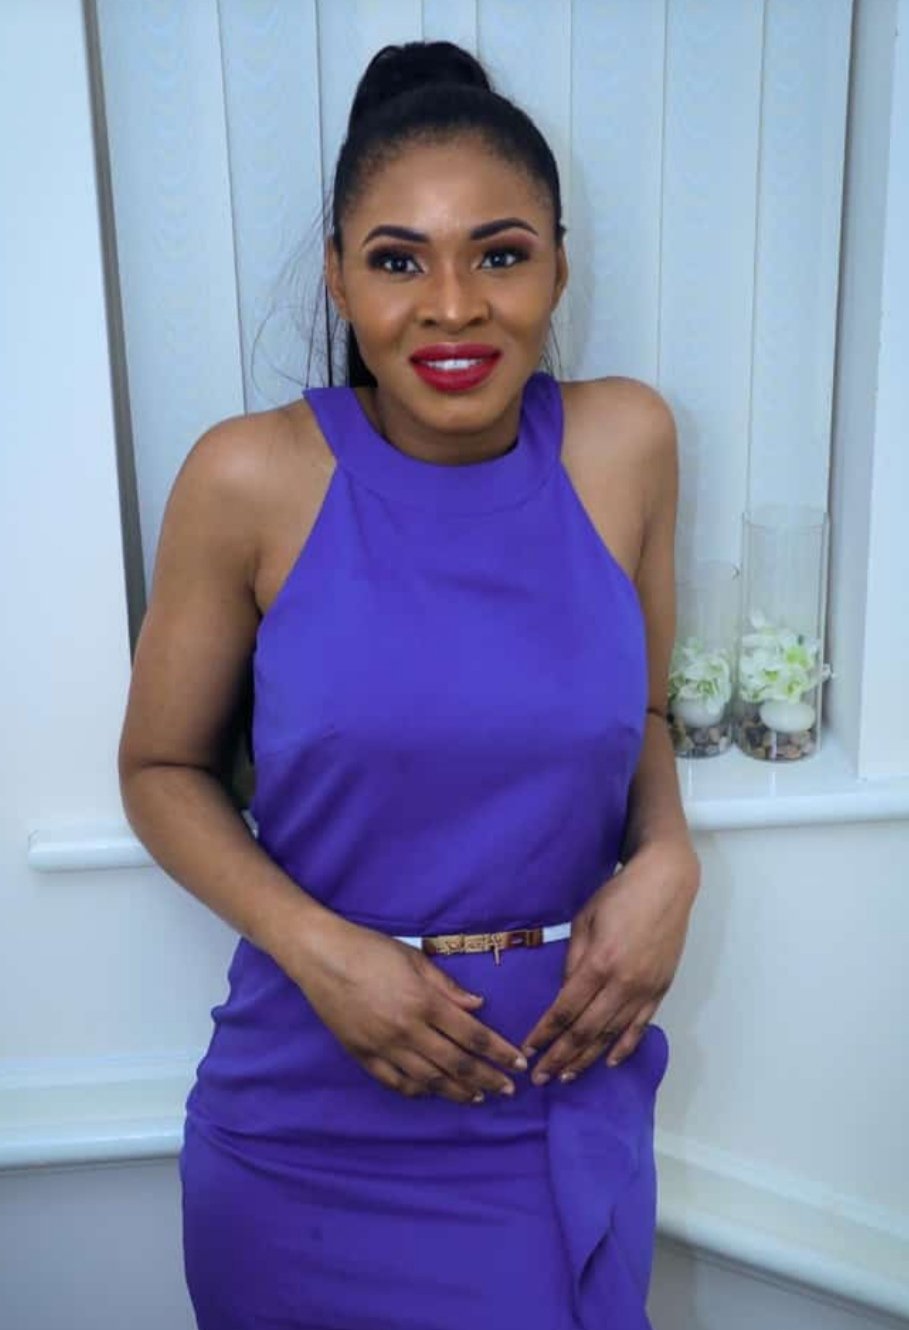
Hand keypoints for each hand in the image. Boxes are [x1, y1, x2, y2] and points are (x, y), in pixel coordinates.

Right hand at [289, 915, 528, 1103]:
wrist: (321, 956)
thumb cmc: (370, 949)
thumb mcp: (415, 958)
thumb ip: (448, 987)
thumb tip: (478, 1006)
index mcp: (424, 1002)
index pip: (472, 1036)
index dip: (499, 1052)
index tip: (517, 1064)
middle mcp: (407, 1030)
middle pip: (456, 1064)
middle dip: (487, 1079)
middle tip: (508, 1091)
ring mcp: (383, 1047)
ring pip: (428, 1080)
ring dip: (457, 1092)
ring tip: (477, 1098)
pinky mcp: (362, 1056)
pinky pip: (395, 1082)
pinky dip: (417, 1091)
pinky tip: (432, 1093)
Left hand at [520, 841, 699, 1084]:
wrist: (667, 884)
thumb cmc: (620, 895)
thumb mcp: (584, 920)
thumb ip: (573, 960)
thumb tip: (564, 993)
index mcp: (599, 962)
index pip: (565, 1009)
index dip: (545, 1033)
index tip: (528, 1050)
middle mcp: (623, 983)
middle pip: (586, 1030)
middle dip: (560, 1056)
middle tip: (540, 1078)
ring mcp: (645, 990)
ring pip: (612, 1035)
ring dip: (588, 1059)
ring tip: (567, 1077)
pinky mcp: (660, 990)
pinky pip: (640, 1026)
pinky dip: (624, 1047)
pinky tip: (609, 1061)